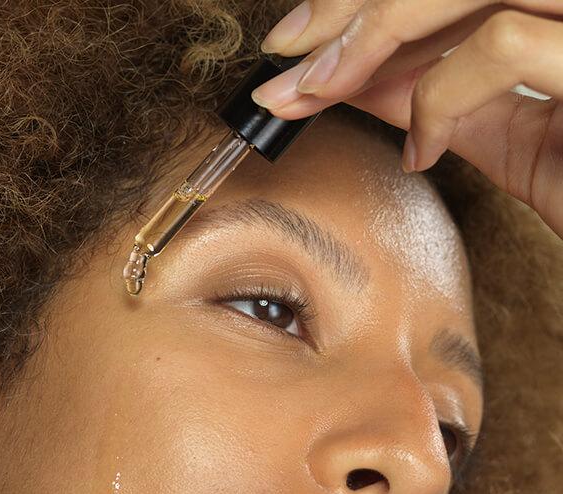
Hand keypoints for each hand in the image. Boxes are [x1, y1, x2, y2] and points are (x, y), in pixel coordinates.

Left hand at [248, 1, 562, 238]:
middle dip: (356, 6)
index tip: (297, 38)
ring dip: (377, 30)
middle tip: (288, 57)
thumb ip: (444, 93)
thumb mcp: (516, 133)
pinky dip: (441, 94)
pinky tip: (422, 149)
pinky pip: (505, 44)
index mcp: (560, 5)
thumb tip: (353, 74)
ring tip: (320, 87)